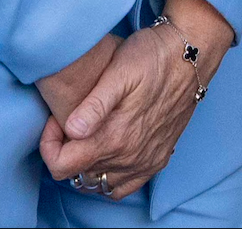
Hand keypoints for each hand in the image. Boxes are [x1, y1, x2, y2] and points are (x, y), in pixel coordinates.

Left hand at [38, 0, 232, 195]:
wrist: (192, 55)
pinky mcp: (158, 158)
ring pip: (99, 185)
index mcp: (114, 138)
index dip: (49, 145)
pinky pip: (124, 187)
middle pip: (78, 175)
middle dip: (66, 151)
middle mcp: (129, 157)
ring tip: (87, 137)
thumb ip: (94, 104)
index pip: (61, 166)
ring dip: (86, 167)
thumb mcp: (119, 70)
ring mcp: (145, 161)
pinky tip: (108, 154)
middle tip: (72, 120)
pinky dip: (109, 178)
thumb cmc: (152, 56)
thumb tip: (71, 131)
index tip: (56, 120)